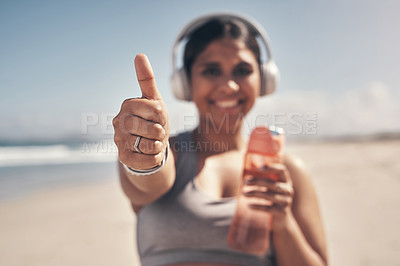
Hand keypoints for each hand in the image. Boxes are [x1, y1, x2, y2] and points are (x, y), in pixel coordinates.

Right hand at [113, 54, 169, 169]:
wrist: (149, 145)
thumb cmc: (153, 120)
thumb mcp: (154, 100)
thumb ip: (147, 80)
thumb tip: (139, 54)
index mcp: (128, 105)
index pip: (155, 110)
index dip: (162, 116)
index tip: (158, 118)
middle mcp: (119, 122)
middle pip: (151, 129)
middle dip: (161, 132)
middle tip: (157, 131)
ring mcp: (119, 140)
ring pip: (148, 146)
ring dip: (158, 145)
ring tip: (152, 142)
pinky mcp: (122, 158)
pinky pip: (146, 160)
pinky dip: (154, 158)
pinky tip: (149, 153)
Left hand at [243, 163, 293, 229]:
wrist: (281, 220)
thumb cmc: (272, 198)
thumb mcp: (269, 187)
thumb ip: (262, 176)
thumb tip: (250, 161)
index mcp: (286, 180)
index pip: (282, 170)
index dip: (271, 167)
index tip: (258, 168)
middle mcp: (288, 190)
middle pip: (272, 183)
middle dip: (257, 182)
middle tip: (244, 182)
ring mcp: (286, 202)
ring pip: (269, 196)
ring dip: (254, 193)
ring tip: (243, 193)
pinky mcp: (282, 212)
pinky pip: (268, 208)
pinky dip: (257, 206)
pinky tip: (248, 205)